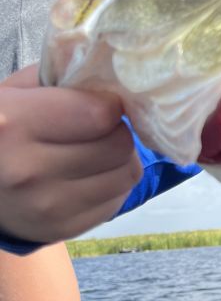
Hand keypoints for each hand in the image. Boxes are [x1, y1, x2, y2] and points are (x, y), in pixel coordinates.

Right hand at [0, 66, 142, 242]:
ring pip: (127, 174)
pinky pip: (118, 200)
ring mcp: (48, 207)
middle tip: (98, 128)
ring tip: (96, 150)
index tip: (99, 102)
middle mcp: (29, 171)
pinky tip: (88, 175)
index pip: (99, 115)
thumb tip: (112, 71)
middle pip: (119, 145)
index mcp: (13, 125)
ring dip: (120, 158)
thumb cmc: (0, 128)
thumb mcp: (14, 91)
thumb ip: (60, 75)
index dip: (108, 104)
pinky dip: (112, 184)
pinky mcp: (63, 229)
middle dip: (115, 130)